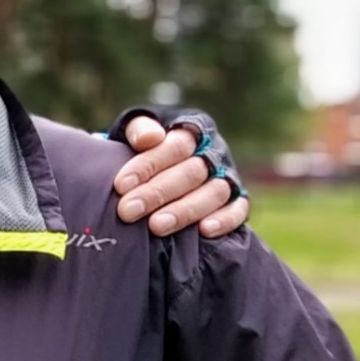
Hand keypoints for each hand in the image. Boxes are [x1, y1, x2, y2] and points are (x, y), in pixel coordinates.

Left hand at [113, 116, 248, 237]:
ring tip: (156, 226)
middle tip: (128, 211)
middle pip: (191, 172)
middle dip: (157, 193)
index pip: (175, 146)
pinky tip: (204, 231)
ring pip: (214, 193)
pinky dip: (224, 220)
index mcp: (191, 131)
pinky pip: (238, 210)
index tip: (121, 185)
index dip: (148, 165)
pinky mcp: (238, 201)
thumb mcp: (136, 133)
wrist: (160, 171)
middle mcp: (213, 153)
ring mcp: (228, 177)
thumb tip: (148, 138)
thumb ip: (139, 130)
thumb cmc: (144, 151)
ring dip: (185, 210)